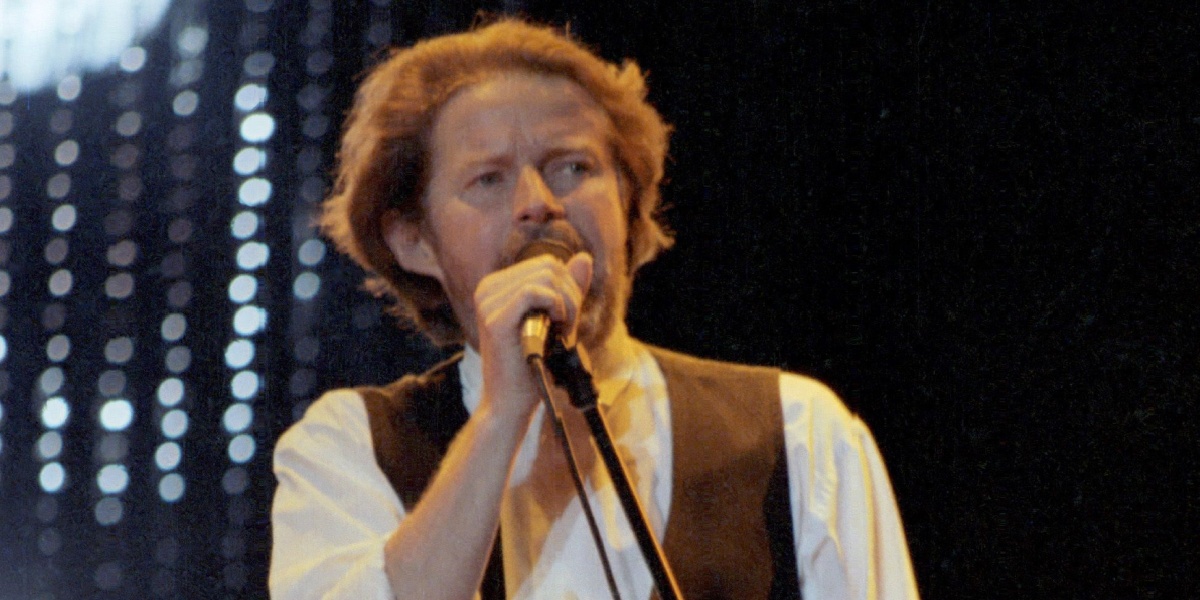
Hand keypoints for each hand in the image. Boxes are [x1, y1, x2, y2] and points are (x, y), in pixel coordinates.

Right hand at [473, 252, 592, 421]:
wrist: (511, 403)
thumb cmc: (533, 365)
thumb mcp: (556, 320)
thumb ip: (568, 289)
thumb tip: (584, 257)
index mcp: (497, 286)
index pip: (546, 264)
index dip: (568, 288)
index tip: (567, 320)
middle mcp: (487, 289)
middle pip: (549, 265)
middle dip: (570, 294)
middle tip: (568, 327)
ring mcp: (488, 302)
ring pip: (545, 275)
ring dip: (566, 303)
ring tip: (562, 330)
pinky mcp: (495, 319)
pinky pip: (534, 291)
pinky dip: (555, 305)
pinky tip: (556, 326)